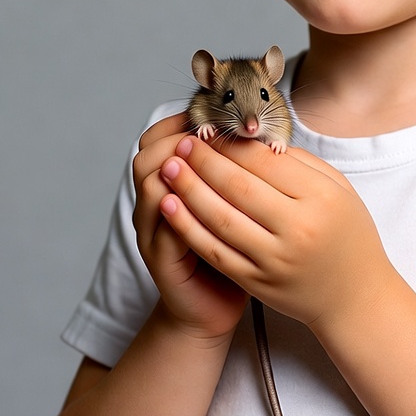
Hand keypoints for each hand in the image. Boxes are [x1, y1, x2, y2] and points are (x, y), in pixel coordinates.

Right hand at [132, 113, 248, 338]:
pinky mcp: (158, 258)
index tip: (214, 108)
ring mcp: (152, 229)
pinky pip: (162, 227)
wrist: (214, 307)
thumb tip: (266, 132)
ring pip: (150, 185)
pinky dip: (177, 210)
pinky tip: (197, 201)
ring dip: (174, 168)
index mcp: (175, 182)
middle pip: (149, 153)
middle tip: (207, 128)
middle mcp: (156, 201)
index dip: (184, 119)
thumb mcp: (239, 204)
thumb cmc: (235, 249)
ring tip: (198, 156)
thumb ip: (242, 172)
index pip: (165, 135)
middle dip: (177, 137)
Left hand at [158, 136, 395, 330]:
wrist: (354, 296)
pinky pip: (215, 251)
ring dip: (189, 190)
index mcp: (320, 198)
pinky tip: (170, 207)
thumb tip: (254, 144)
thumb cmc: (348, 235)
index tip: (212, 132)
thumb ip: (300, 163)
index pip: (266, 163)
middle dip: (205, 161)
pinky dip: (188, 227)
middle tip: (183, 143)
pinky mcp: (257, 283)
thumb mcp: (339, 189)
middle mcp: (298, 229)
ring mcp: (275, 259)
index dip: (233, 145)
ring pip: (221, 218)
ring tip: (169, 168)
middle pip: (239, 187)